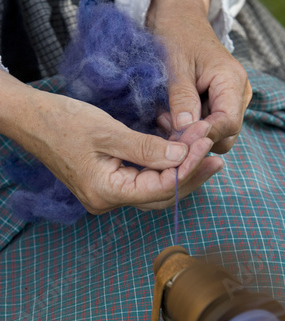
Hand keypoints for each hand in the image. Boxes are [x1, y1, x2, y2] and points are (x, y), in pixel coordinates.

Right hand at [0, 71, 222, 212]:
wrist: (32, 120)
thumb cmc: (62, 122)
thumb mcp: (107, 131)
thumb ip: (146, 148)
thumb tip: (181, 156)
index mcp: (106, 192)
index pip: (160, 188)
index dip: (187, 167)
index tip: (206, 144)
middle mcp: (109, 200)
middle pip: (161, 194)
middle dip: (190, 173)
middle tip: (215, 154)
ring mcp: (109, 193)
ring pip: (155, 188)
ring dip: (179, 170)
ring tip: (203, 151)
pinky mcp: (109, 182)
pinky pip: (143, 179)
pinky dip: (163, 166)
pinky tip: (178, 152)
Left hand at [147, 0, 252, 153]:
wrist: (180, 19)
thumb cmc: (178, 36)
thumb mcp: (176, 66)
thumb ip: (182, 99)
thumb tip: (185, 130)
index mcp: (233, 82)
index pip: (228, 124)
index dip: (204, 136)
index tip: (177, 138)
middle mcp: (239, 95)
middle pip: (225, 136)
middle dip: (196, 138)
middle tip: (166, 126)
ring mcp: (231, 102)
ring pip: (215, 136)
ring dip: (190, 134)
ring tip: (166, 115)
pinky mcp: (219, 105)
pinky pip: (207, 127)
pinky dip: (188, 127)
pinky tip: (171, 113)